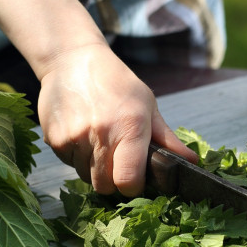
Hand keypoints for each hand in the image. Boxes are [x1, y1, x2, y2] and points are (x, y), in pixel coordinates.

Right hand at [36, 42, 195, 195]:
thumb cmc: (115, 83)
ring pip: (85, 177)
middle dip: (113, 181)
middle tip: (116, 161)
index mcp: (130, 127)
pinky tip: (81, 134)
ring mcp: (74, 137)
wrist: (72, 60)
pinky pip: (68, 163)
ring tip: (97, 142)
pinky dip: (76, 156)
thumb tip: (192, 162)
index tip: (134, 179)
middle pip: (105, 186)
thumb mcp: (147, 105)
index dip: (133, 186)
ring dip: (93, 168)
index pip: (128, 180)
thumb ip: (166, 139)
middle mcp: (101, 134)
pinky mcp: (54, 139)